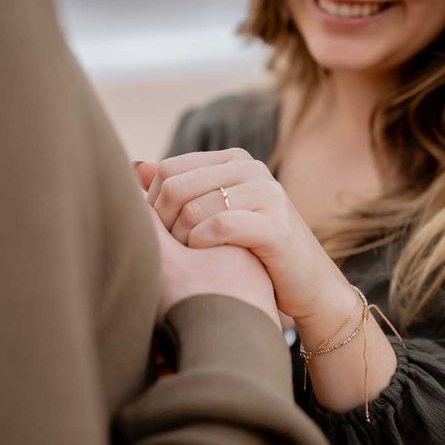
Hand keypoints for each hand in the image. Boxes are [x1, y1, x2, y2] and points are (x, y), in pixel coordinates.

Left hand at [135, 159, 281, 328]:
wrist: (309, 284)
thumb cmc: (254, 251)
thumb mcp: (215, 215)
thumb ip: (180, 190)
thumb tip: (135, 167)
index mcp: (233, 160)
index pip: (167, 170)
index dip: (152, 205)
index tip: (157, 234)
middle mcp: (250, 169)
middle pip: (175, 186)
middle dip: (162, 223)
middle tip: (168, 251)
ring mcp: (267, 193)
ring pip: (194, 207)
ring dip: (180, 240)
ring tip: (187, 259)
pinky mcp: (276, 224)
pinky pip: (219, 226)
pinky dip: (202, 244)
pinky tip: (204, 257)